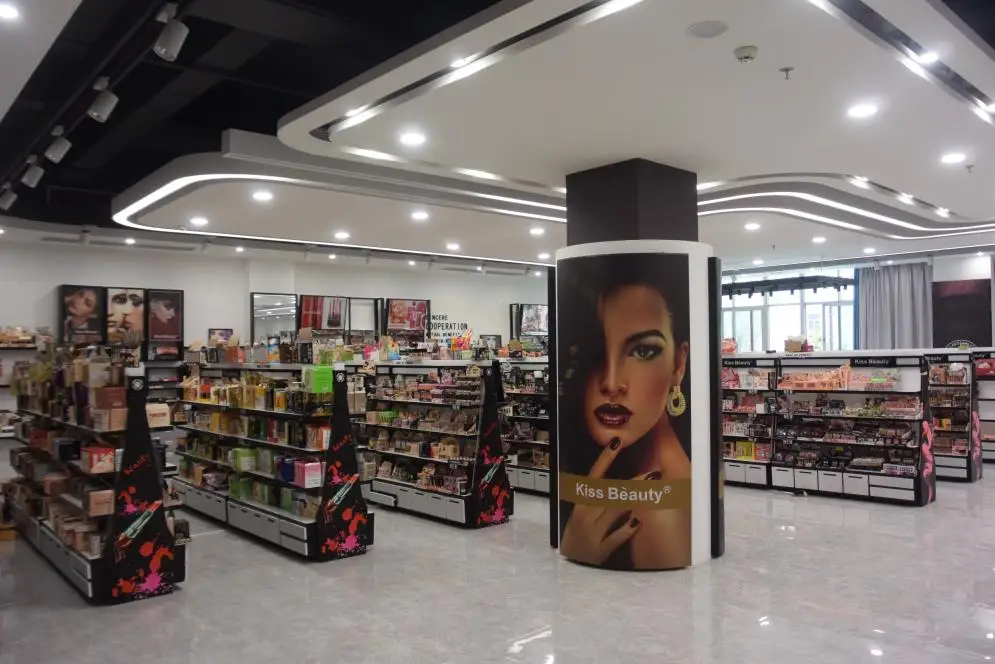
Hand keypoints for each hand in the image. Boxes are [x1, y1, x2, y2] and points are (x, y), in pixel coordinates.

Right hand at [560, 438, 642, 564]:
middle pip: (610, 492)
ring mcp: (593, 532)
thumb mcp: (583, 514)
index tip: (617, 443)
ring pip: (614, 511)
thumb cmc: (579, 536)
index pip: (594, 476)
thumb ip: (599, 499)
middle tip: (654, 471)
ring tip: (653, 491)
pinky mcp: (600, 550)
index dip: (605, 459)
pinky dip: (626, 530)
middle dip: (633, 481)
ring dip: (634, 499)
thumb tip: (622, 483)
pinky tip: (639, 522)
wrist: (570, 564)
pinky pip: (615, 537)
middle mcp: (586, 515)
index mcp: (583, 503)